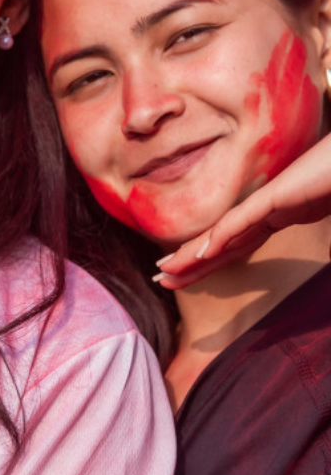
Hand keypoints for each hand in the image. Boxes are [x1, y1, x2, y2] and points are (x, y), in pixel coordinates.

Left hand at [157, 134, 330, 287]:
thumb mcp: (328, 211)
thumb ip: (329, 240)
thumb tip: (329, 256)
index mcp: (278, 215)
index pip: (237, 244)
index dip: (211, 261)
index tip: (186, 275)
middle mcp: (266, 209)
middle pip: (222, 242)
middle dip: (190, 262)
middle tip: (160, 278)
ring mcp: (269, 201)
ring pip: (223, 233)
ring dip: (192, 254)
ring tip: (165, 270)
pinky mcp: (277, 195)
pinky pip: (244, 220)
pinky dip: (222, 237)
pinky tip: (201, 253)